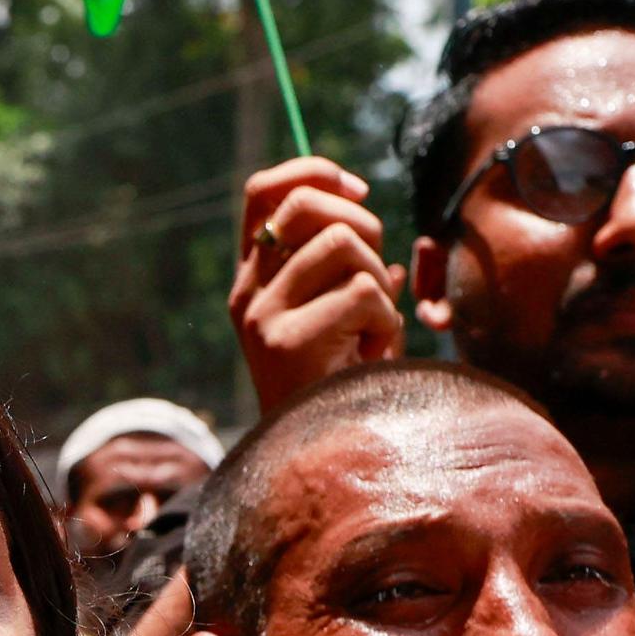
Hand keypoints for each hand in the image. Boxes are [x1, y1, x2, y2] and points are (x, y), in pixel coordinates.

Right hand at [227, 158, 405, 415]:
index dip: (314, 172)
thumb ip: (337, 265)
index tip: (358, 192)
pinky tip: (373, 355)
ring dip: (378, 283)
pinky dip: (386, 321)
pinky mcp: (287, 341)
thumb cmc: (343, 387)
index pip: (263, 192)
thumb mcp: (335, 317)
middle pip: (306, 206)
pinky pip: (363, 292)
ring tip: (373, 330)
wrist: (324, 463)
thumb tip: (358, 206)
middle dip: (362, 226)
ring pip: (342, 244)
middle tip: (376, 277)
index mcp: (254, 282)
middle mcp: (248, 294)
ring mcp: (262, 316)